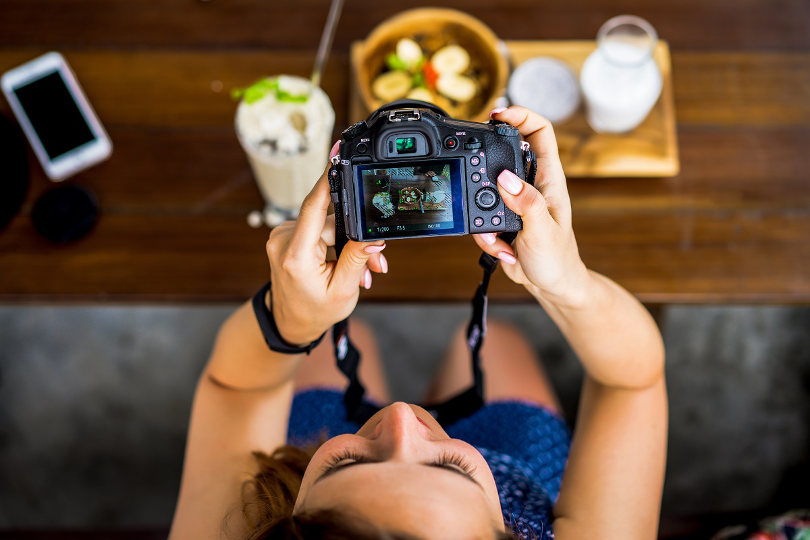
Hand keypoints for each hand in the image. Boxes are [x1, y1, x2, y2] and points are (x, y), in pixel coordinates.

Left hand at [265, 151, 387, 344]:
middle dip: (356, 239)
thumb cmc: (314, 311)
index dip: (328, 180)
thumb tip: (374, 237)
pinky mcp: (287, 236)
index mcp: (296, 255)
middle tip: (377, 263)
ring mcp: (282, 236)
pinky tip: (344, 263)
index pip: (314, 207)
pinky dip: (335, 244)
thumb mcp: (343, 290)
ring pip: (327, 227)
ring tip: (362, 272)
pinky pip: (318, 231)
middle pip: (330, 222)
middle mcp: (283, 240)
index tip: (338, 156)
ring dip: (348, 245)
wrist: (289, 323)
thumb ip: (357, 259)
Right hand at [473, 106, 589, 305]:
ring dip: (482, 214)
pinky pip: (479, 218)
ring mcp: (514, 201)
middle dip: (485, 168)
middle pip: (503, 154)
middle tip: (474, 176)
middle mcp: (531, 185)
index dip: (521, 115)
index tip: (499, 114)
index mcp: (548, 179)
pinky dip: (484, 236)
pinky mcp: (501, 219)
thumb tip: (506, 178)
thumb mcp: (543, 231)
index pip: (540, 132)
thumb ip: (526, 203)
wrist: (552, 286)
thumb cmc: (558, 259)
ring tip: (500, 237)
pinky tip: (503, 249)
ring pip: (484, 190)